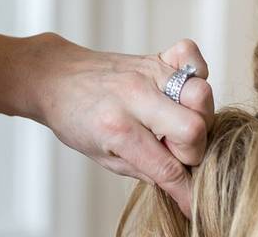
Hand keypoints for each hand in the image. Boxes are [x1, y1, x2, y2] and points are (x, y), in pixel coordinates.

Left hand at [22, 34, 213, 215]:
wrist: (57, 78)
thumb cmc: (77, 119)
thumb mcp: (103, 157)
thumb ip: (146, 169)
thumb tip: (182, 183)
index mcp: (117, 128)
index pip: (167, 166)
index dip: (184, 190)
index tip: (192, 201)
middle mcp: (136, 96)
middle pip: (193, 127)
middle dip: (194, 151)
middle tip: (177, 152)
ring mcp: (149, 72)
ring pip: (200, 93)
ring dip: (200, 117)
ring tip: (179, 125)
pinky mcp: (156, 56)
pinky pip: (191, 56)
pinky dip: (197, 73)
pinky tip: (182, 92)